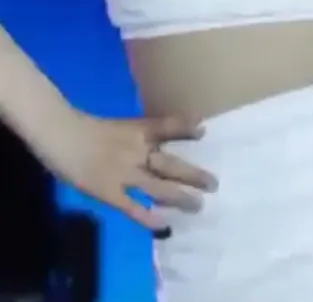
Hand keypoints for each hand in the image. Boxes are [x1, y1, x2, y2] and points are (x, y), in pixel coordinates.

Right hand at [28, 104, 216, 230]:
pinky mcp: (109, 192)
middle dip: (193, 175)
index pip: (168, 127)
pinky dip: (148, 217)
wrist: (61, 134)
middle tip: (214, 184)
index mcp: (137, 130)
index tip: (204, 131)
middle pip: (171, 164)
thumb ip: (138, 135)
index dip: (187, 128)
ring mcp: (124, 173)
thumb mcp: (119, 126)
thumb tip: (156, 142)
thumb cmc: (86, 128)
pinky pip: (132, 207)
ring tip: (198, 205)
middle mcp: (137, 151)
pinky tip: (163, 225)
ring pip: (158, 187)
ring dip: (179, 198)